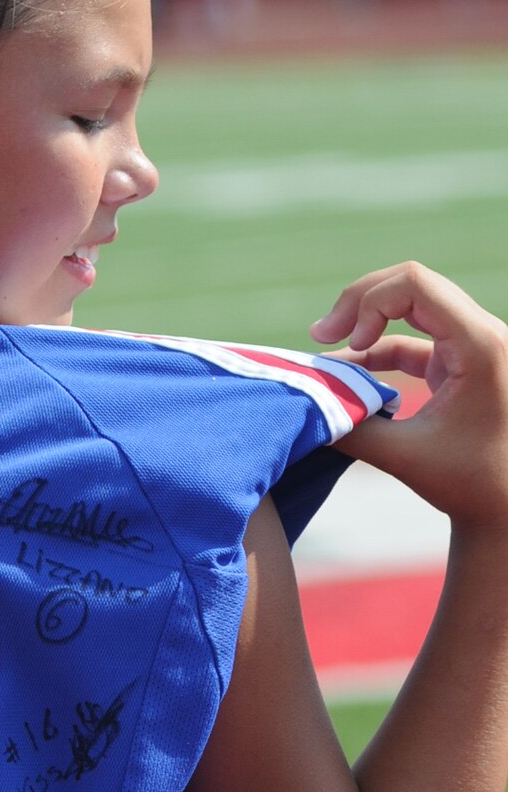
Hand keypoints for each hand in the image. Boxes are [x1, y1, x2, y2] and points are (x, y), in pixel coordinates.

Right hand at [310, 262, 507, 534]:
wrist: (505, 507)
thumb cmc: (467, 484)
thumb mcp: (402, 455)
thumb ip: (351, 426)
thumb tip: (304, 403)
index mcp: (480, 345)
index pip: (415, 285)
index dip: (368, 302)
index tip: (343, 344)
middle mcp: (482, 333)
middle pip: (411, 284)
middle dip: (359, 303)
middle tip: (320, 335)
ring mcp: (471, 345)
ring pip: (410, 304)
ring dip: (365, 320)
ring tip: (326, 342)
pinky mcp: (458, 363)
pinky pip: (410, 338)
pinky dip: (374, 347)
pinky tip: (344, 369)